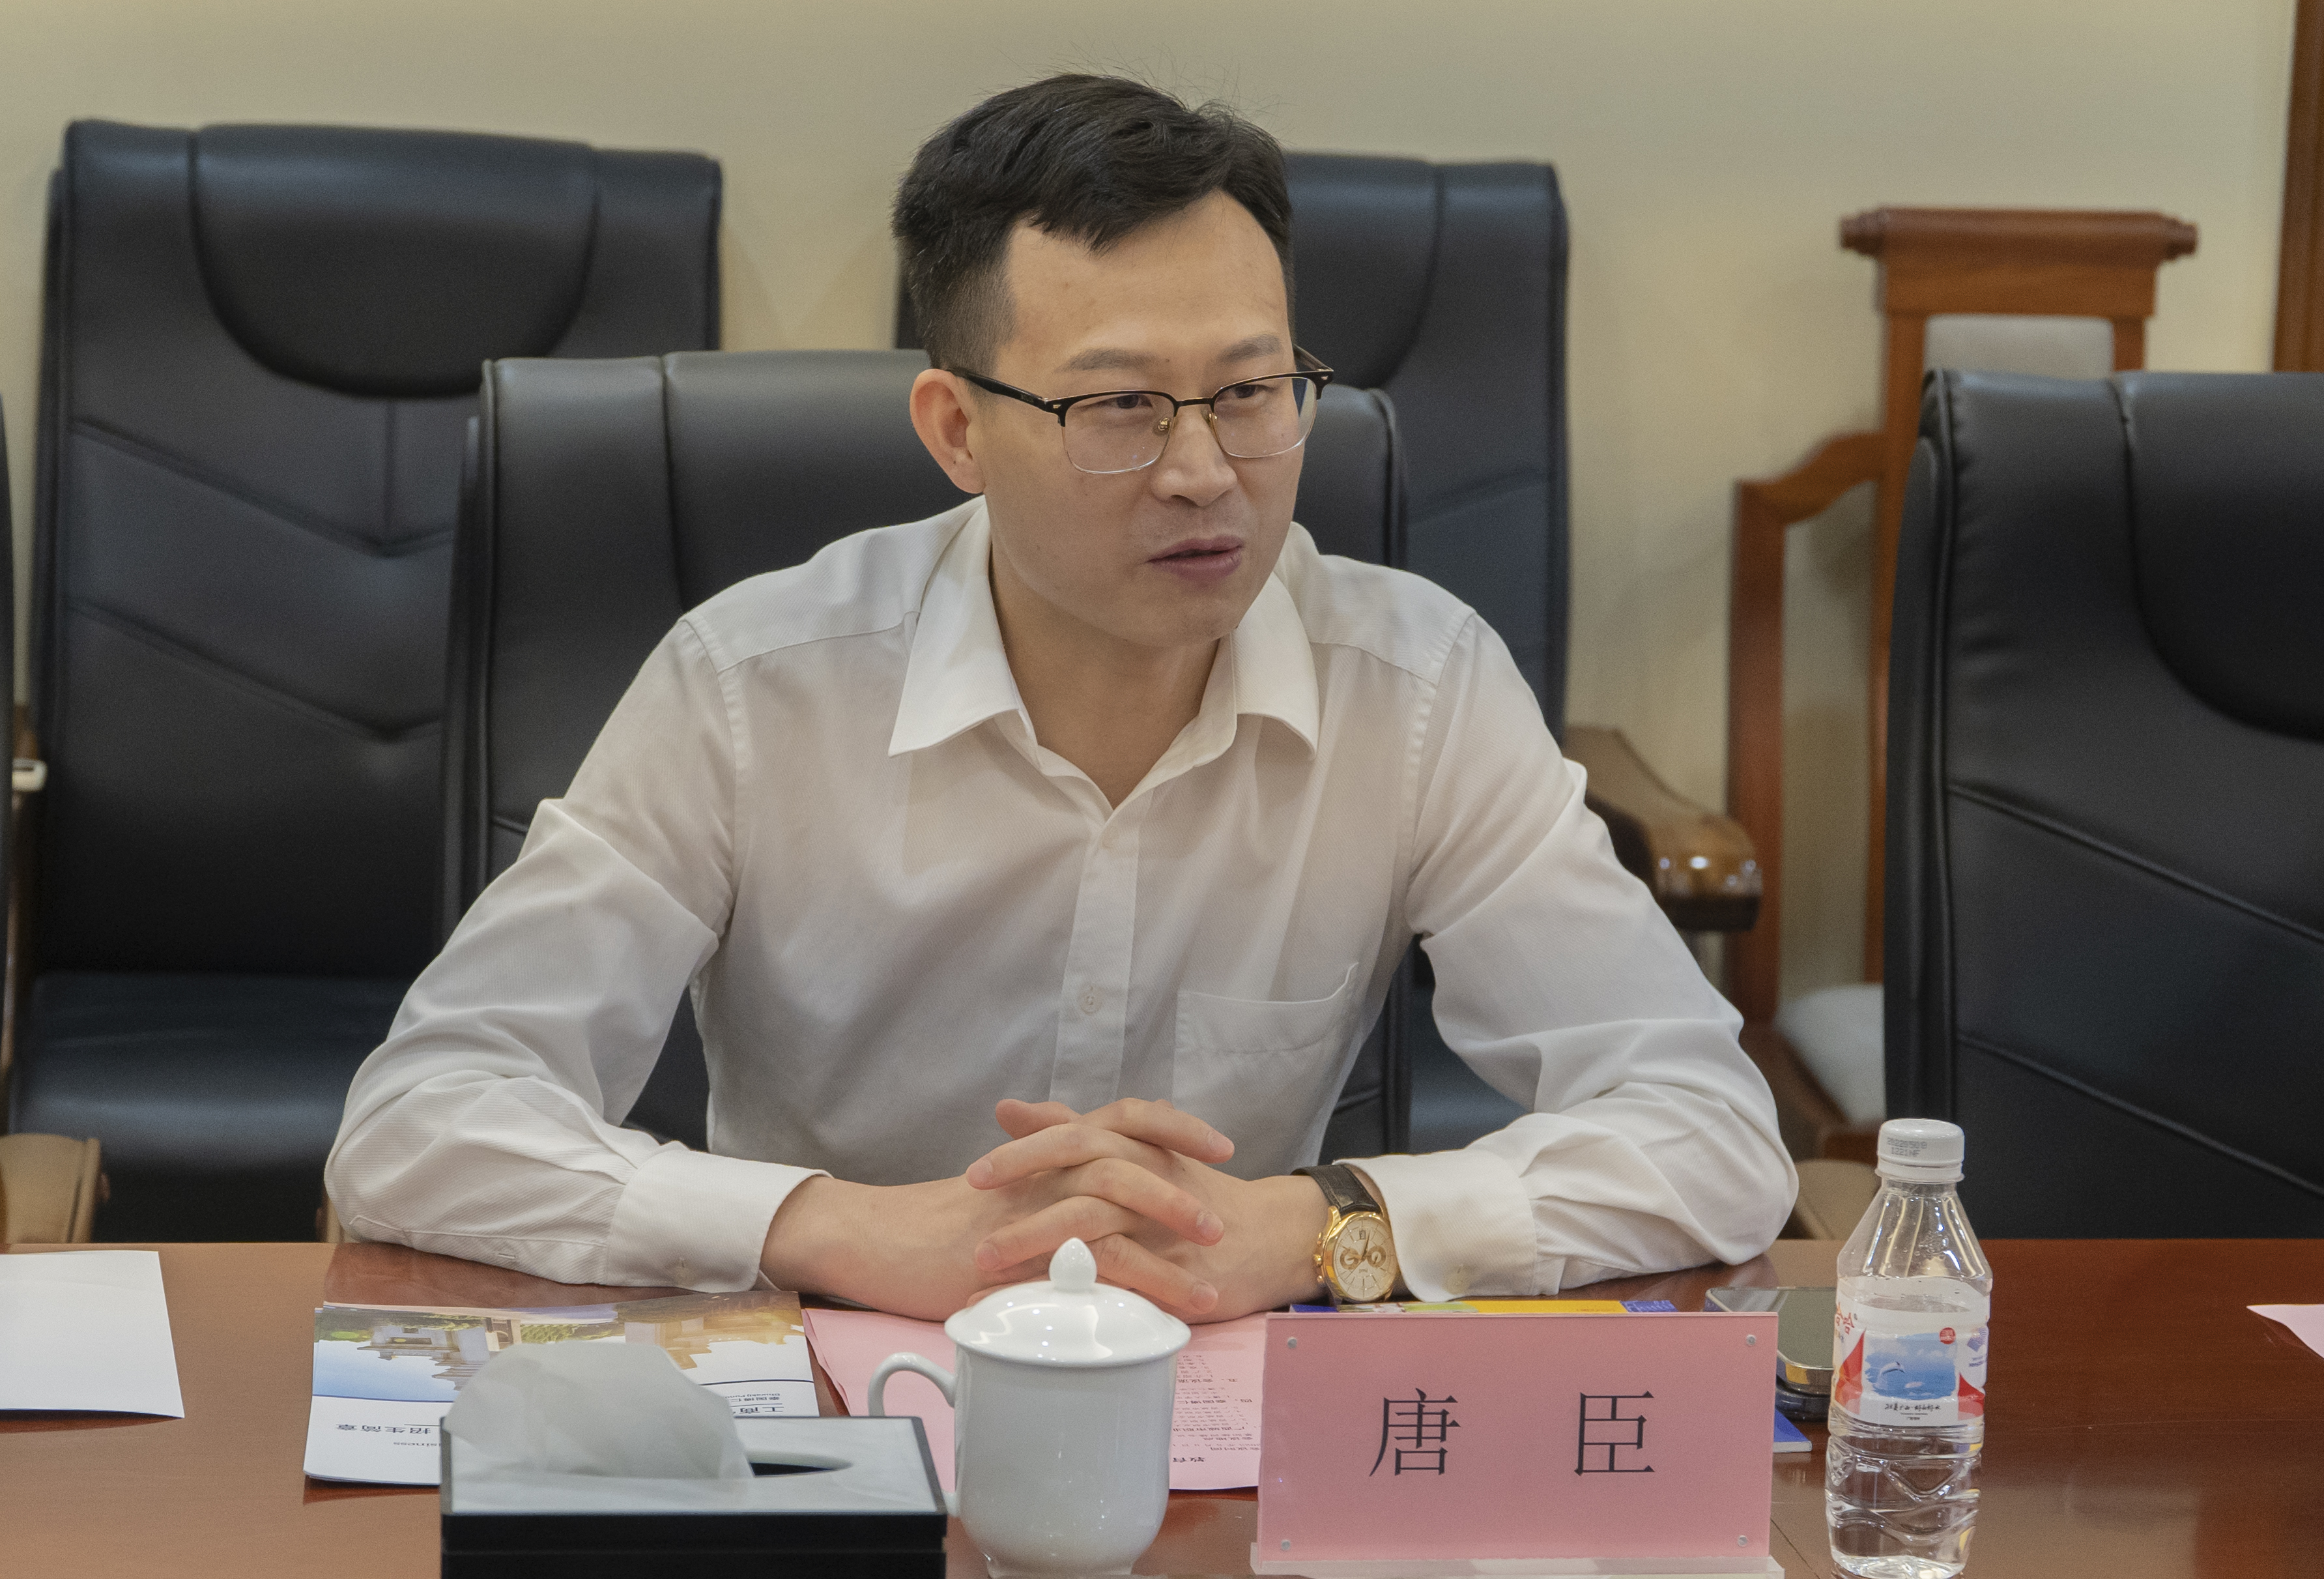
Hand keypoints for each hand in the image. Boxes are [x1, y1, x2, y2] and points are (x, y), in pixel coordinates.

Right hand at [757, 1098, 1268, 1320]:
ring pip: (1110, 1208)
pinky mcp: (1014, 1254)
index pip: (1122, 1116)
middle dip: (1183, 1186)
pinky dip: (1127, 1292)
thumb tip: (1100, 1183)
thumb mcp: (1006, 1192)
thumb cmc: (937, 1221)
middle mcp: (1044, 1169)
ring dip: (1167, 1248)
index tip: (1221, 1146)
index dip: (1174, 1126)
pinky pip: (1080, 1267)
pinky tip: (1160, 1320)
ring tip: (1210, 1287)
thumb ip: (1051, 1178)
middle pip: (1127, 1156)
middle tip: (1223, 1224)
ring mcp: (1029, 1208)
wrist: (875, 1237)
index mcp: (1047, 1151)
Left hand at [966, 1098, 1330, 1322]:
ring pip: (1093, 1218)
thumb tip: (1008, 1108)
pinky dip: (1080, 1285)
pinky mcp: (1173, 1260)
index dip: (1023, 1152)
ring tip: (987, 1268)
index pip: (1071, 1133)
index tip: (972, 1177)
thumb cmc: (1193, 1194)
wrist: (1269, 1234)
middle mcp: (1144, 1169)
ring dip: (1035, 1242)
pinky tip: (1038, 1304)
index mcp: (1132, 1143)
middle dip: (1020, 1190)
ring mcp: (1159, 1215)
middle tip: (971, 1219)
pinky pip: (1122, 1270)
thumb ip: (1072, 1129)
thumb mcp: (1133, 1152)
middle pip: (1078, 1164)